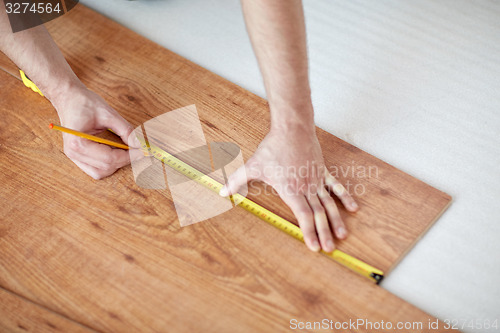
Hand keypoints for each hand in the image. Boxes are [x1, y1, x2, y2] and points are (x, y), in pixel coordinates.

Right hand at [51, 85, 139, 178]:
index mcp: (78, 143)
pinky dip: (109, 164)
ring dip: (116, 165)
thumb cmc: (83, 102)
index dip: (129, 156)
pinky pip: (95, 168)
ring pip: (100, 172)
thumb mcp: (108, 113)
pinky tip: (117, 153)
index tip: (142, 151)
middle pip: (105, 168)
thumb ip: (125, 130)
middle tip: (139, 150)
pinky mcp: (78, 156)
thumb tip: (139, 144)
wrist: (68, 97)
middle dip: (124, 160)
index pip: (109, 159)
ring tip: (127, 151)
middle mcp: (73, 153)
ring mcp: (73, 156)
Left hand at [220, 125, 358, 252]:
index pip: (303, 215)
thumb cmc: (273, 147)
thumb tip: (222, 191)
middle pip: (318, 214)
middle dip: (324, 233)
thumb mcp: (253, 165)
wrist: (292, 127)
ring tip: (342, 235)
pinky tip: (353, 208)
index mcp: (290, 189)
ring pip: (329, 204)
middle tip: (330, 248)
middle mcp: (306, 187)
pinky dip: (345, 197)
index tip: (314, 246)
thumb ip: (237, 181)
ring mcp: (316, 179)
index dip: (309, 232)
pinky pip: (336, 187)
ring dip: (336, 220)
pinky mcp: (322, 171)